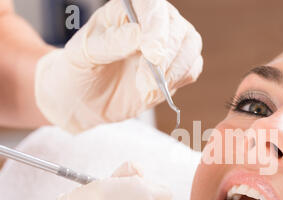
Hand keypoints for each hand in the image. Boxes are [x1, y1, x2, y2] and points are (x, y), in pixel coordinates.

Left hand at [35, 0, 202, 132]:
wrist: (85, 98)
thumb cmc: (81, 68)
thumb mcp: (84, 54)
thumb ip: (110, 43)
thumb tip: (138, 34)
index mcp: (129, 9)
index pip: (153, 6)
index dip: (156, 27)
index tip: (151, 53)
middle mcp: (154, 22)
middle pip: (178, 28)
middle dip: (165, 56)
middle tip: (145, 79)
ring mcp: (169, 45)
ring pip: (190, 47)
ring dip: (173, 71)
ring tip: (145, 87)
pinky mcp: (176, 68)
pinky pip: (192, 69)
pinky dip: (177, 81)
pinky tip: (153, 90)